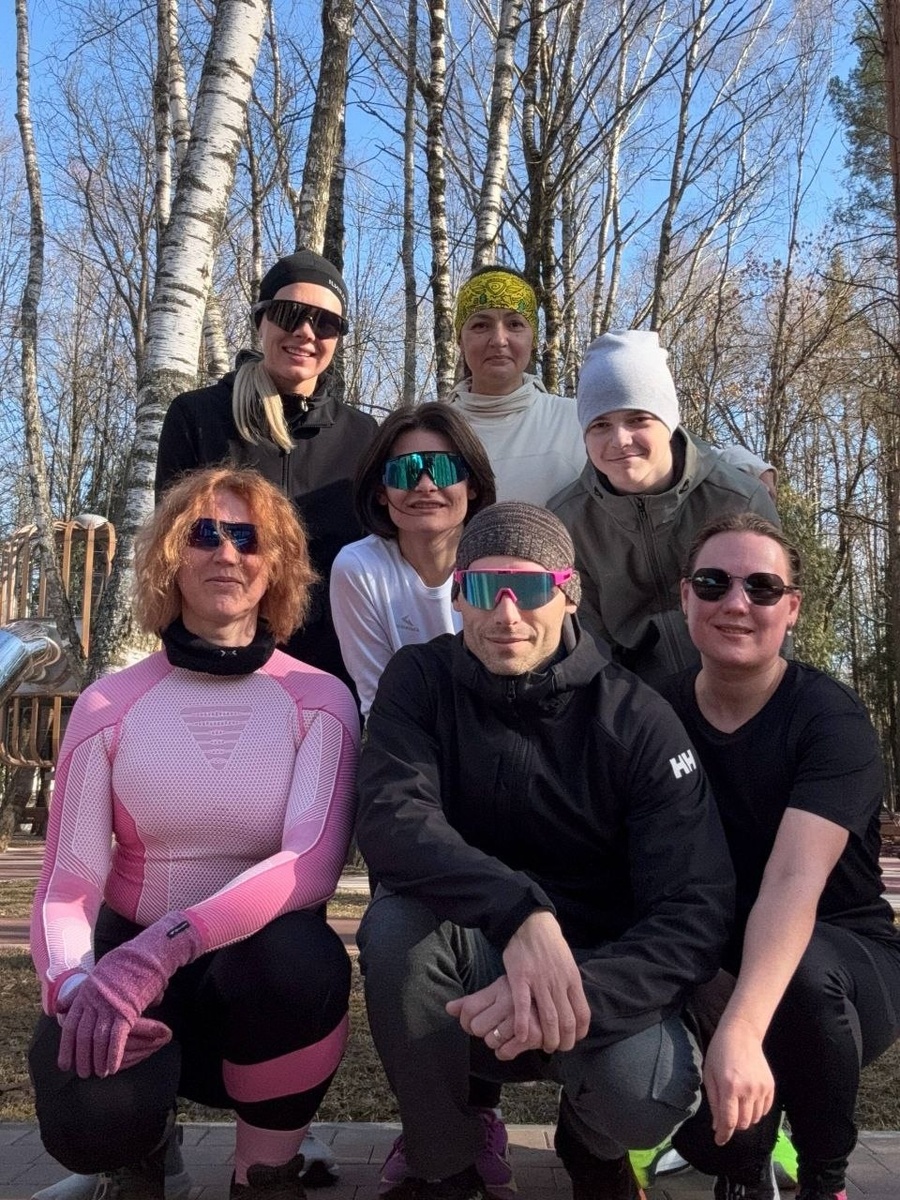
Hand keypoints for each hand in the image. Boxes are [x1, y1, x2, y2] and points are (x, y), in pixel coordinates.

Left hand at [58, 912, 198, 1077]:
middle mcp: (94, 1001)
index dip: (67, 1047)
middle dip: (81, 1059)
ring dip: (97, 1061)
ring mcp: (109, 1006)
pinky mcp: (126, 1011)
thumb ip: (78, 993)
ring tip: (99, 1074)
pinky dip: (112, 1056)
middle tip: (83, 1073)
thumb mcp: (96, 975)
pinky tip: (112, 1068)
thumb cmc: (124, 964)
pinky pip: (116, 1039)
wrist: (147, 953)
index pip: (70, 1026)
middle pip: (82, 1037)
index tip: (65, 1064)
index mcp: (86, 993)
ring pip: (97, 1041)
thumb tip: (59, 1007)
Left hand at [446, 975, 543, 1059]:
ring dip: (494, 1041)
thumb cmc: (522, 994)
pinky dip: (504, 1052)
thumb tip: (448, 1008)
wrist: (556, 997)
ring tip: (503, 1033)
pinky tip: (510, 1043)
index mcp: (500, 988)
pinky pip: (504, 1052)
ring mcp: (521, 1019)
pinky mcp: (532, 1035)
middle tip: (489, 1027)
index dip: (465, 1019)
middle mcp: (509, 1002)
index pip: (469, 1008)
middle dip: (480, 1030)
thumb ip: (473, 1000)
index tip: (471, 1021)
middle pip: (476, 1027)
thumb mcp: (498, 989)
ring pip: (490, 1041)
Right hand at [502, 912, 589, 1052]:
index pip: (582, 1014)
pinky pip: (523, 1006)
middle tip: (558, 1048)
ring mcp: (540, 981)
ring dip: (547, 1038)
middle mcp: (559, 982)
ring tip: (544, 1047)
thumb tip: (573, 1004)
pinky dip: (523, 1024)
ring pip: (548, 1018)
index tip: (574, 1039)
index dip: (580, 1032)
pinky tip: (522, 1037)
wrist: (529, 922)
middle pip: (566, 1021)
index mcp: (572, 978)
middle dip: (564, 1041)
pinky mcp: (520, 978)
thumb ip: (569, 983)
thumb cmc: (549, 942)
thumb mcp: (567, 961)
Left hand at [703, 1018, 775, 1144]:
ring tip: (737, 1105)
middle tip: (727, 1117)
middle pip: (744, 1123)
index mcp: (729, 1087)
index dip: (724, 1135)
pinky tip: (748, 1101)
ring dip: (745, 1118)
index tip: (719, 1141)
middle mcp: (748, 1091)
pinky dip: (756, 1111)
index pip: (729, 1121)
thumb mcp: (709, 1075)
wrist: (742, 1033)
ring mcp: (761, 1089)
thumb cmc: (720, 1053)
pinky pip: (765, 1109)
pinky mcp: (770, 1086)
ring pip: (755, 1118)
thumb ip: (714, 1101)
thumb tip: (717, 1125)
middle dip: (734, 1125)